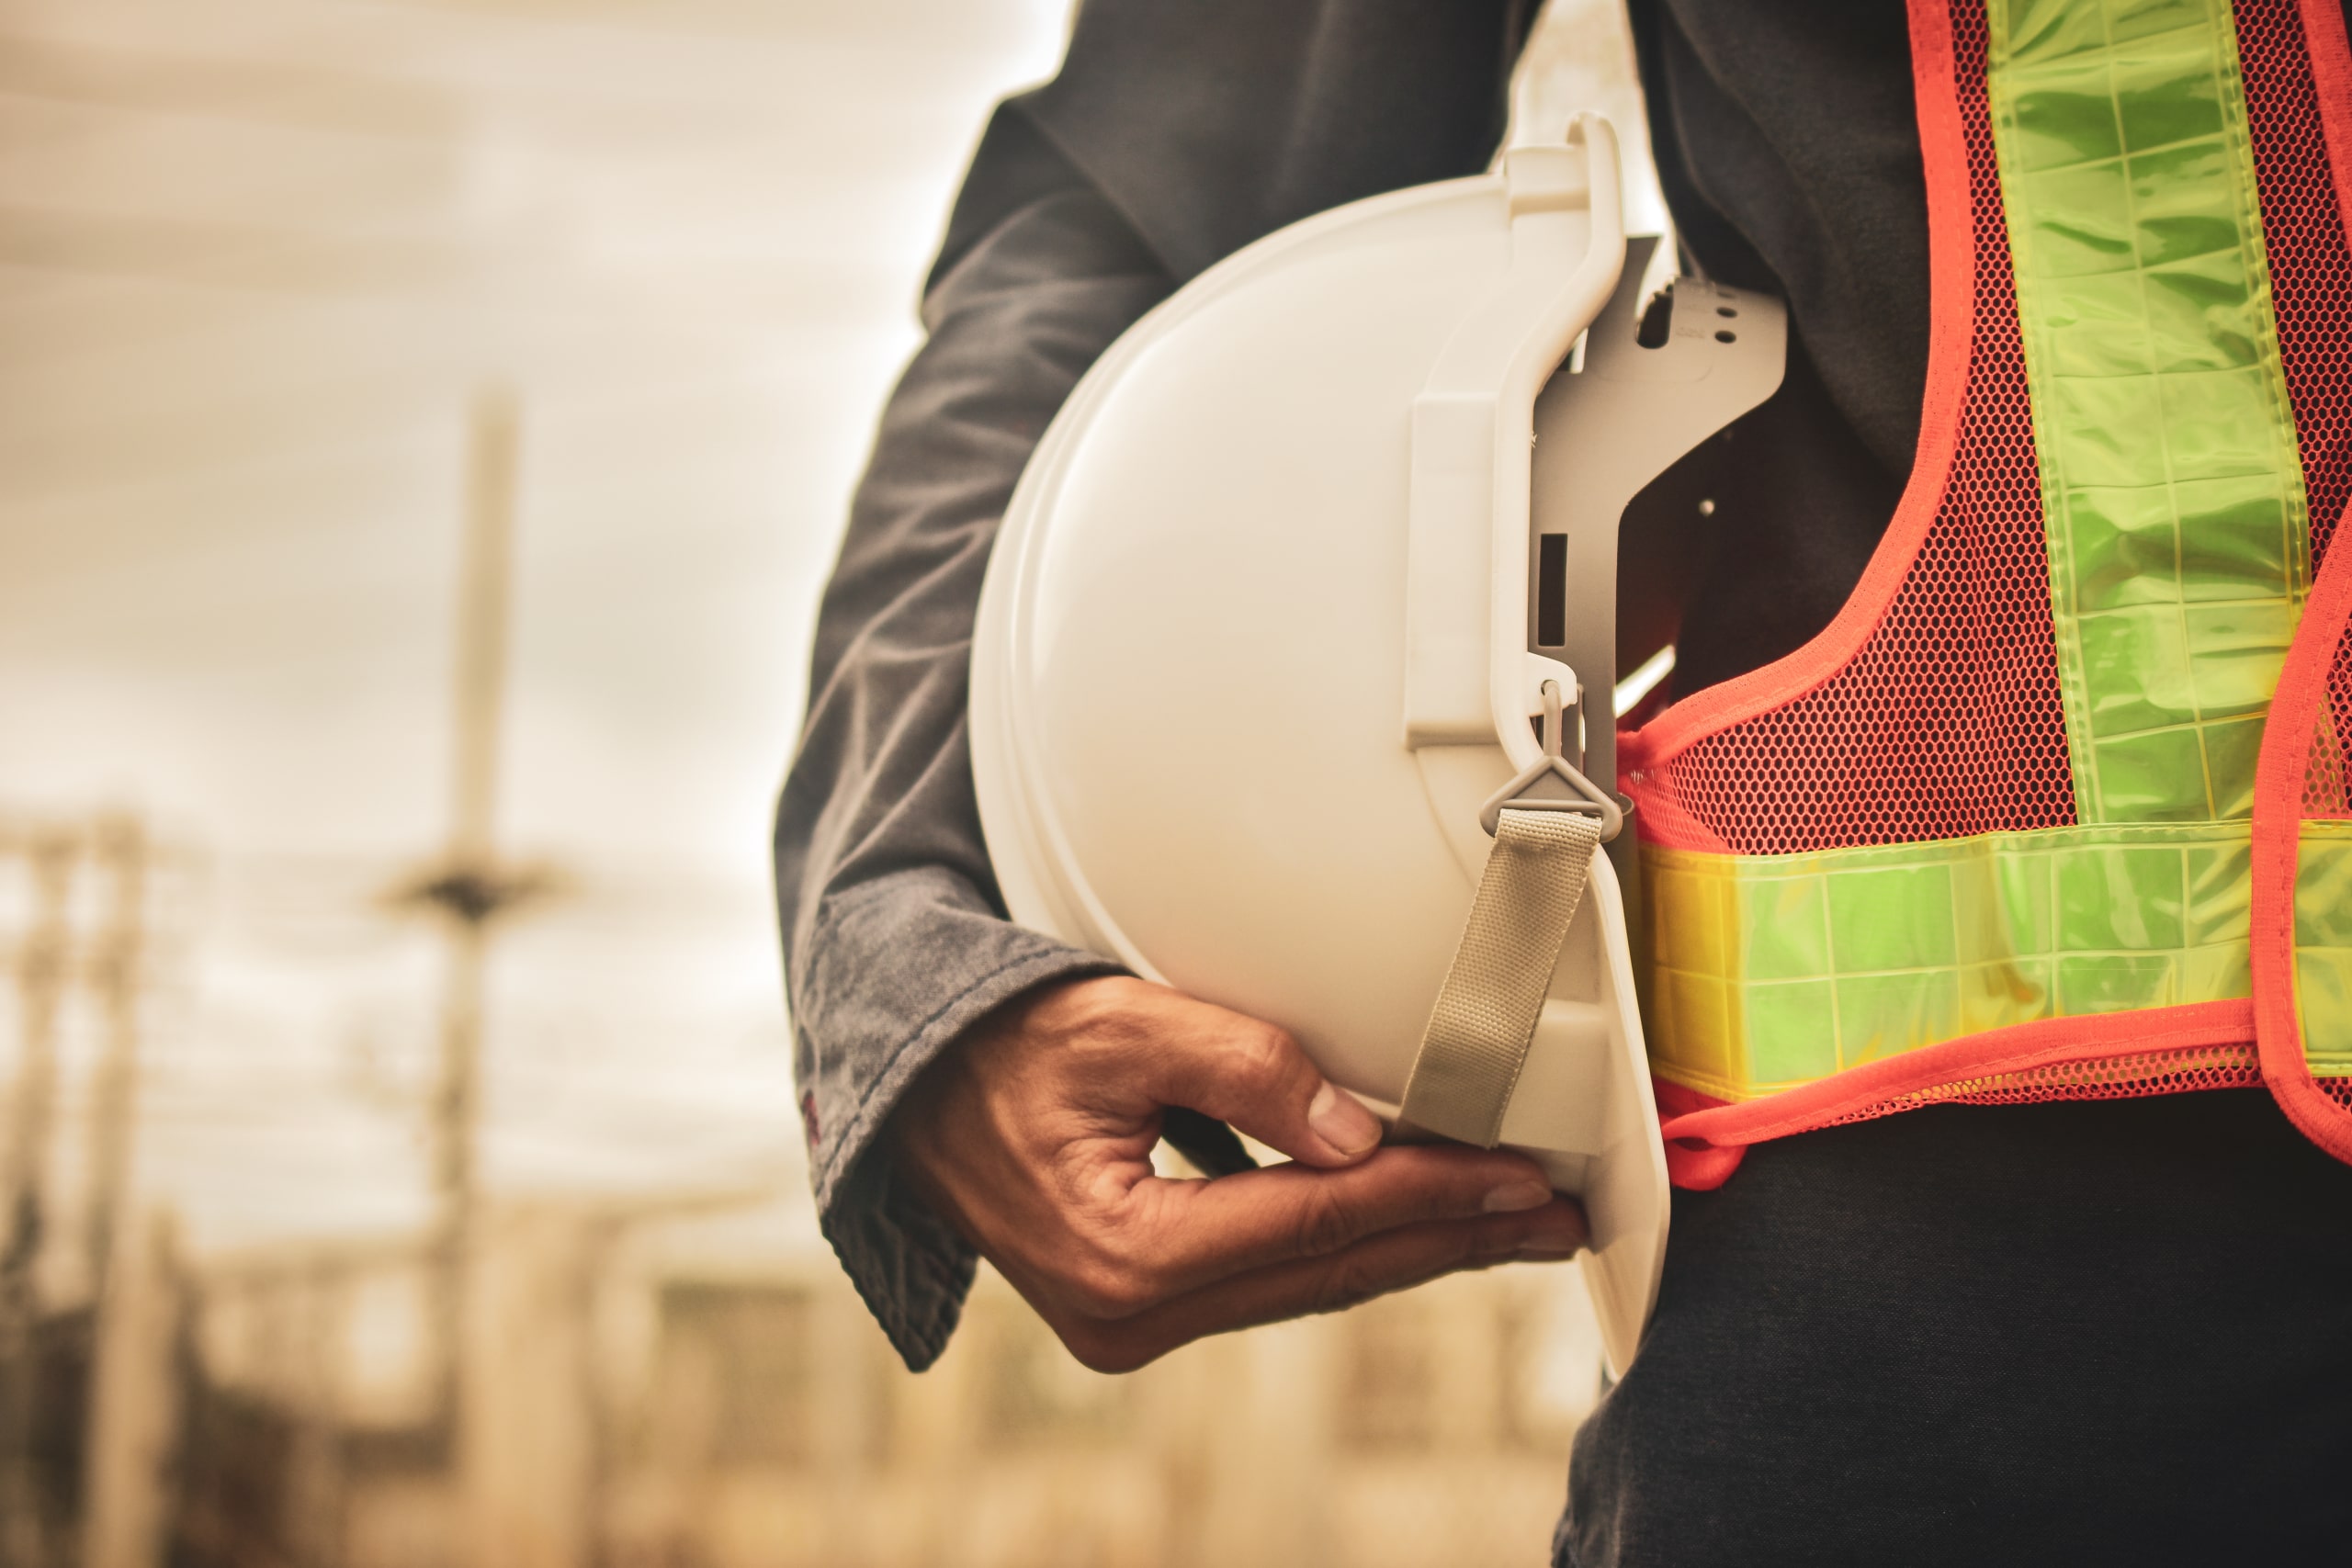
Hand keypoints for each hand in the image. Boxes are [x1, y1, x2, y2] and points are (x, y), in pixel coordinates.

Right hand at [889, 974, 1586, 1371]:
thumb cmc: (1001, 1043)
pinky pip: (1271, 1280)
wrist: (909, 1088)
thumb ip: (1243, 1068)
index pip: (1318, 1221)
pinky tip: (1411, 1225)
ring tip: (1509, 1224)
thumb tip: (1359, 1133)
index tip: (1521, 1178)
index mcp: (1126, 1253)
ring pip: (1308, 1285)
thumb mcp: (1118, 1024)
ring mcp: (1133, 1323)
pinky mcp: (1138, 1307)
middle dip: (1450, 1238)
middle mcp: (1132, 1314)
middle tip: (1554, 1216)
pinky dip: (1347, 1247)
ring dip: (1412, 1249)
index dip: (1431, 1195)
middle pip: (1328, 1271)